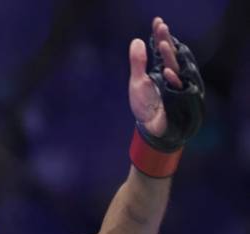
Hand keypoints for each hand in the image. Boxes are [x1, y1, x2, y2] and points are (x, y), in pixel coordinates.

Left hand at [128, 17, 182, 137]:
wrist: (151, 127)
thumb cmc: (145, 105)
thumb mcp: (137, 82)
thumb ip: (137, 63)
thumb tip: (137, 41)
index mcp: (162, 69)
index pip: (162, 49)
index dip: (160, 36)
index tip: (157, 22)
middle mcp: (172, 75)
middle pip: (171, 55)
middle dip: (166, 42)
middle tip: (162, 27)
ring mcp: (177, 86)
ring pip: (177, 67)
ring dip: (170, 57)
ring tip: (162, 44)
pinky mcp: (180, 98)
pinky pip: (180, 87)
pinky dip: (173, 79)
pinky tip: (167, 71)